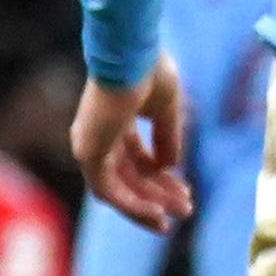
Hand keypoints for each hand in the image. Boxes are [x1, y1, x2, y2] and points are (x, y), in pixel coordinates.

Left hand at [71, 64, 192, 228]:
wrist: (130, 56)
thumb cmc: (149, 71)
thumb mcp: (166, 110)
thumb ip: (167, 139)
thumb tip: (171, 167)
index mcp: (114, 123)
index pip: (137, 160)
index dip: (162, 177)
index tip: (186, 190)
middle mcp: (97, 138)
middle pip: (129, 178)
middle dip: (158, 195)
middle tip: (185, 210)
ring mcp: (90, 146)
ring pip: (118, 189)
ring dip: (147, 205)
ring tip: (173, 219)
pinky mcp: (89, 154)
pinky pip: (109, 191)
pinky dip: (132, 204)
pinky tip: (156, 212)